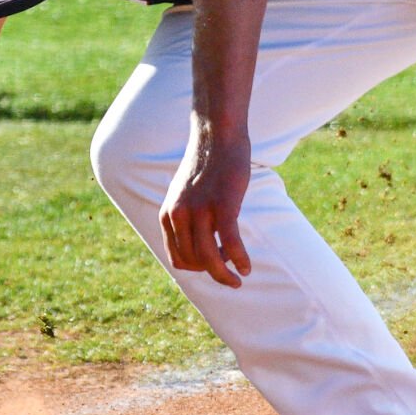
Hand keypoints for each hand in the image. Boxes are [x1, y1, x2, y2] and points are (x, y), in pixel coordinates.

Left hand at [159, 118, 251, 287]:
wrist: (217, 135)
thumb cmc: (207, 166)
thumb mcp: (187, 195)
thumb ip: (188, 217)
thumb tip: (204, 243)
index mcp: (168, 215)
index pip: (177, 259)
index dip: (196, 270)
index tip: (214, 267)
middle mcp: (178, 216)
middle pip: (193, 263)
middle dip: (213, 274)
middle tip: (232, 276)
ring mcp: (199, 211)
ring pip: (209, 259)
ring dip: (225, 276)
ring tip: (239, 279)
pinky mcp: (223, 205)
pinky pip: (229, 243)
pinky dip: (239, 259)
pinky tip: (247, 266)